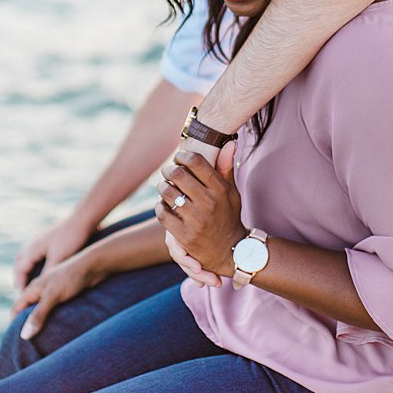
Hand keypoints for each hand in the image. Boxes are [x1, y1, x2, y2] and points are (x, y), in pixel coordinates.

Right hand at [11, 252, 103, 340]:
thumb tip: (24, 336)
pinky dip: (52, 319)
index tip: (14, 341)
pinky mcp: (65, 296)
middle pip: (28, 310)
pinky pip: (54, 310)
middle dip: (26, 324)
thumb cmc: (72, 277)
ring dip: (40, 323)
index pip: (17, 308)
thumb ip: (38, 315)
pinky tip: (57, 329)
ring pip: (42, 311)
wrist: (95, 265)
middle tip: (28, 345)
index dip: (13, 323)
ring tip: (42, 341)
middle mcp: (41, 290)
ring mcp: (53, 293)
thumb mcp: (53, 296)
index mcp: (33, 288)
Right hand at [12, 215, 94, 289]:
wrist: (82, 220)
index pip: (20, 271)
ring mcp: (38, 240)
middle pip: (19, 264)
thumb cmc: (71, 239)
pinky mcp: (46, 239)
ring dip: (24, 270)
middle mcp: (32, 244)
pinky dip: (31, 263)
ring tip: (28, 282)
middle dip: (19, 278)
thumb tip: (37, 287)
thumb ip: (47, 272)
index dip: (20, 285)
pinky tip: (41, 268)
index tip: (22, 299)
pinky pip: (32, 253)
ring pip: (24, 257)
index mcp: (32, 249)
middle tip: (22, 292)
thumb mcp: (59, 258)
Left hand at [155, 141, 245, 276]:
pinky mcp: (184, 235)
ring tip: (164, 186)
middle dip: (169, 169)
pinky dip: (160, 206)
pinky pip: (162, 213)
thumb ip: (226, 167)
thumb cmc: (228, 216)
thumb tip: (230, 142)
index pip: (195, 161)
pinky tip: (164, 204)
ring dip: (162, 187)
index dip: (182, 155)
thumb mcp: (232, 192)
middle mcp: (209, 202)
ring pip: (167, 192)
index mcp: (220, 189)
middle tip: (168, 170)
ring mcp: (196, 220)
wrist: (231, 251)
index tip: (179, 158)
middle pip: (178, 173)